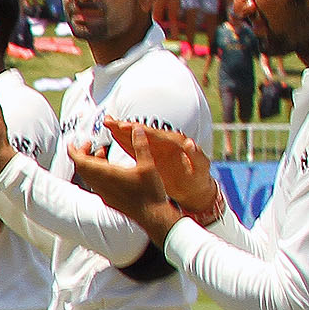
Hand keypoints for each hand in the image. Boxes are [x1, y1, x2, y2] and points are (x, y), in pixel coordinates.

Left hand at [65, 128, 186, 244]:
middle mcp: (101, 185)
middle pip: (82, 167)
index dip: (74, 151)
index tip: (72, 143)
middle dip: (82, 153)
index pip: (81, 161)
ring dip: (91, 162)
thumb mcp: (148, 165)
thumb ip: (141, 145)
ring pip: (89, 176)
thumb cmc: (150, 192)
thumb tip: (136, 129)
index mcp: (107, 174)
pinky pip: (95, 183)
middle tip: (89, 144)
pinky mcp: (108, 199)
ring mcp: (104, 193)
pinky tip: (110, 168)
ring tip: (101, 152)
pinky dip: (97, 172)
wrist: (152, 216)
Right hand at [106, 120, 220, 218]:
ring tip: (107, 123)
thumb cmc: (199, 178)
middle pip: (142, 132)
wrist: (194, 188)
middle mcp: (163, 143)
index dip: (140, 130)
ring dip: (121, 131)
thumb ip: (196, 155)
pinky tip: (113, 135)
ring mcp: (155, 149)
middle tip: (110, 121)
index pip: (155, 135)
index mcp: (174, 144)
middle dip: (125, 127)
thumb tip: (189, 142)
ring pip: (135, 137)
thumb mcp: (201, 167)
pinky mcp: (149, 156)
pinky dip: (123, 141)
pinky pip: (134, 147)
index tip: (126, 126)